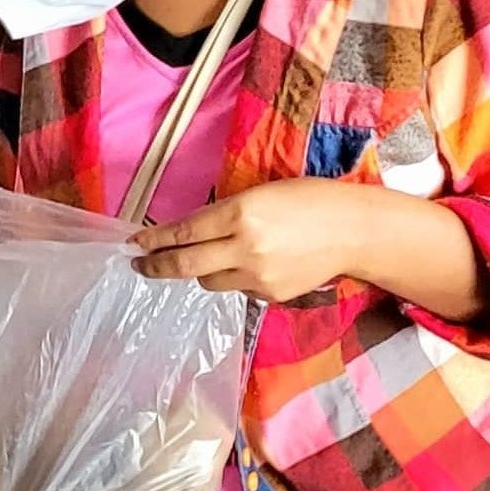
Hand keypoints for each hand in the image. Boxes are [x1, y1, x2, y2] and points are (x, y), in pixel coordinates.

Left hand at [133, 180, 360, 300]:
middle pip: (184, 265)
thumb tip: (187, 233)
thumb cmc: (309, 200)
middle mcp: (245, 248)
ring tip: (218, 254)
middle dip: (155, 267)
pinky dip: (235, 277)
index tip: (135, 243)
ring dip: (202, 268)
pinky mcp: (270, 295)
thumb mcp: (260, 194)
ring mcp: (257, 277)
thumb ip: (224, 214)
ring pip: (208, 280)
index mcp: (240, 214)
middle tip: (140, 265)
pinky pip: (237, 289)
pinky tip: (258, 262)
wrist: (354, 230)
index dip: (153, 239)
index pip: (182, 232)